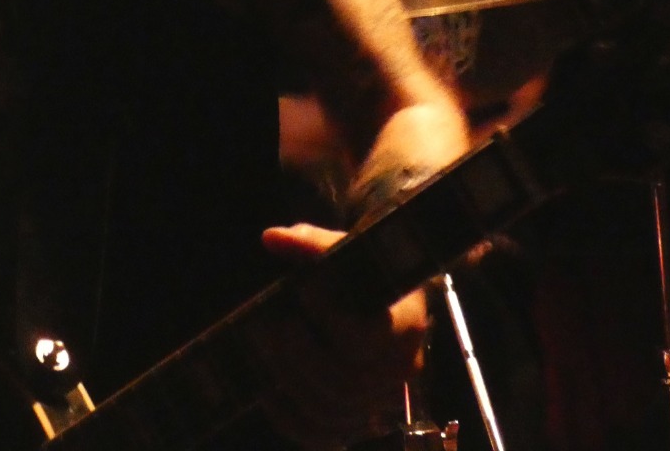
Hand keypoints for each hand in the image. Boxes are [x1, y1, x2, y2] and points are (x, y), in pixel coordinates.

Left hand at [250, 222, 429, 449]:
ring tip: (264, 347)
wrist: (377, 299)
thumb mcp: (341, 250)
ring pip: (332, 410)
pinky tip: (268, 390)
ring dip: (289, 380)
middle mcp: (401, 369)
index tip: (302, 289)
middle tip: (269, 323)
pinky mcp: (358, 418)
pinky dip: (291, 419)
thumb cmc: (359, 273)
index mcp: (405, 325)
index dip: (327, 316)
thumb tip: (272, 239)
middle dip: (297, 352)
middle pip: (344, 381)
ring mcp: (380, 399)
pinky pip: (324, 435)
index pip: (364, 337)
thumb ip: (310, 243)